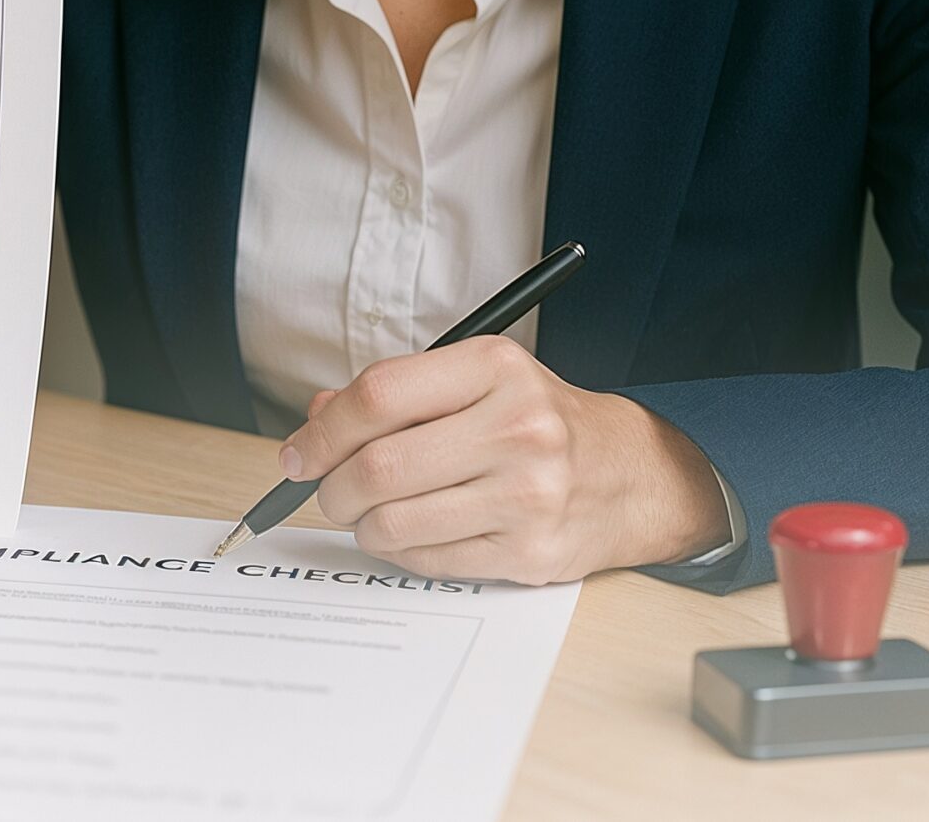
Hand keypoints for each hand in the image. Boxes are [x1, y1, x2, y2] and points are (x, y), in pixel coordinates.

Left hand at [281, 335, 730, 584]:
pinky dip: (402, 551)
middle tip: (329, 493)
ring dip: (363, 526)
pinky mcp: (529, 552)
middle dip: (333, 488)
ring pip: (395, 522)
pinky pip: (428, 561)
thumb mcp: (475, 382)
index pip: (378, 395)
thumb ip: (395, 395)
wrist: (629, 475)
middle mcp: (517, 427)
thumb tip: (315, 421)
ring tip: (372, 515)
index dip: (323, 432)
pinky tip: (415, 533)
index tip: (299, 454)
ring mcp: (526, 495)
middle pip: (378, 467)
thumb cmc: (535, 421)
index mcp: (494, 368)